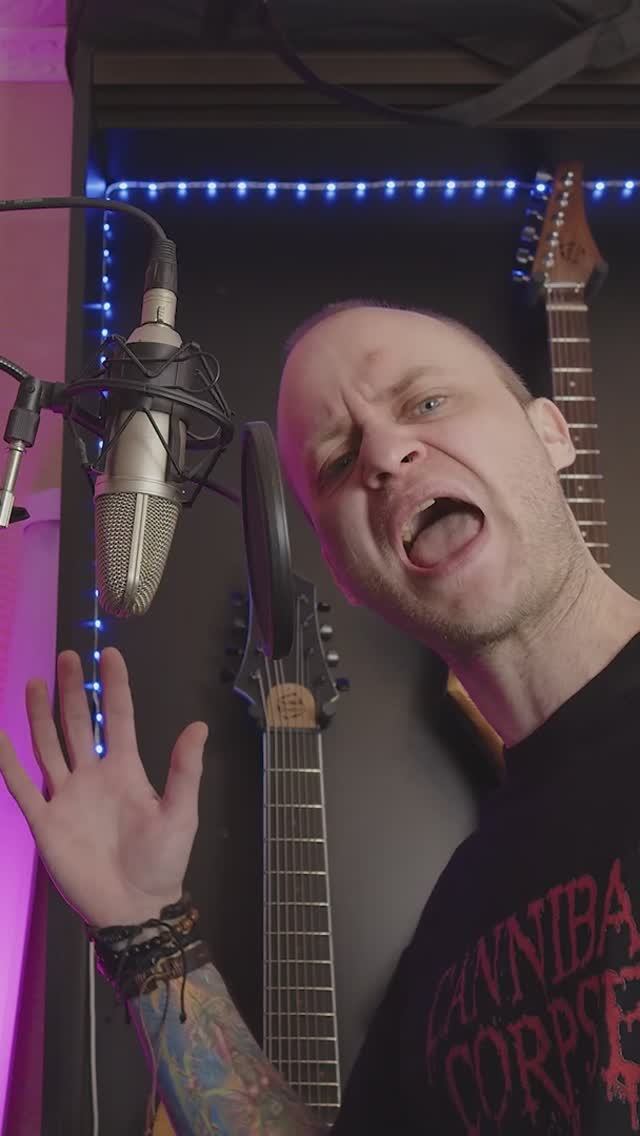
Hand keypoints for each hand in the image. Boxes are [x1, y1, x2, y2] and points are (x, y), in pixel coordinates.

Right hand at [0, 647, 207, 928]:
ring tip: (36, 683)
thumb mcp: (181, 812)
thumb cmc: (163, 862)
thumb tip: (198, 725)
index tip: (109, 654)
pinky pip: (22, 787)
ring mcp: (67, 797)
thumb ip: (185, 769)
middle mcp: (93, 777)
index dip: (114, 687)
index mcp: (126, 771)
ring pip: (49, 746)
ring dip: (41, 716)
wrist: (134, 907)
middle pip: (78, 724)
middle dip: (73, 691)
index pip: (117, 718)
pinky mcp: (46, 822)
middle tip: (68, 657)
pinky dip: (8, 763)